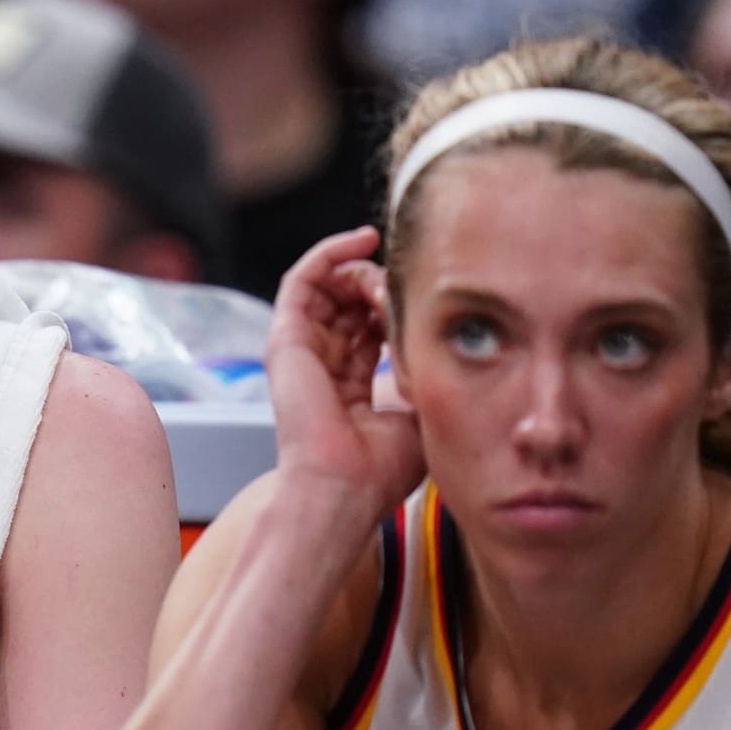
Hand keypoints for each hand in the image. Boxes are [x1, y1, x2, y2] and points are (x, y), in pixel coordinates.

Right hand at [265, 227, 424, 521]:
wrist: (343, 487)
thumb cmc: (380, 468)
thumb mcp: (418, 411)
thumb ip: (423, 371)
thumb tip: (444, 334)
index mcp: (349, 387)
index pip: (370, 328)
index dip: (396, 306)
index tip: (423, 298)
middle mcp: (321, 367)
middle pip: (348, 303)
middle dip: (379, 285)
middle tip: (404, 284)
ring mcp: (300, 352)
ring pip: (327, 287)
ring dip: (360, 268)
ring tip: (385, 268)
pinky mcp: (286, 339)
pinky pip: (301, 280)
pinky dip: (330, 254)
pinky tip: (362, 241)